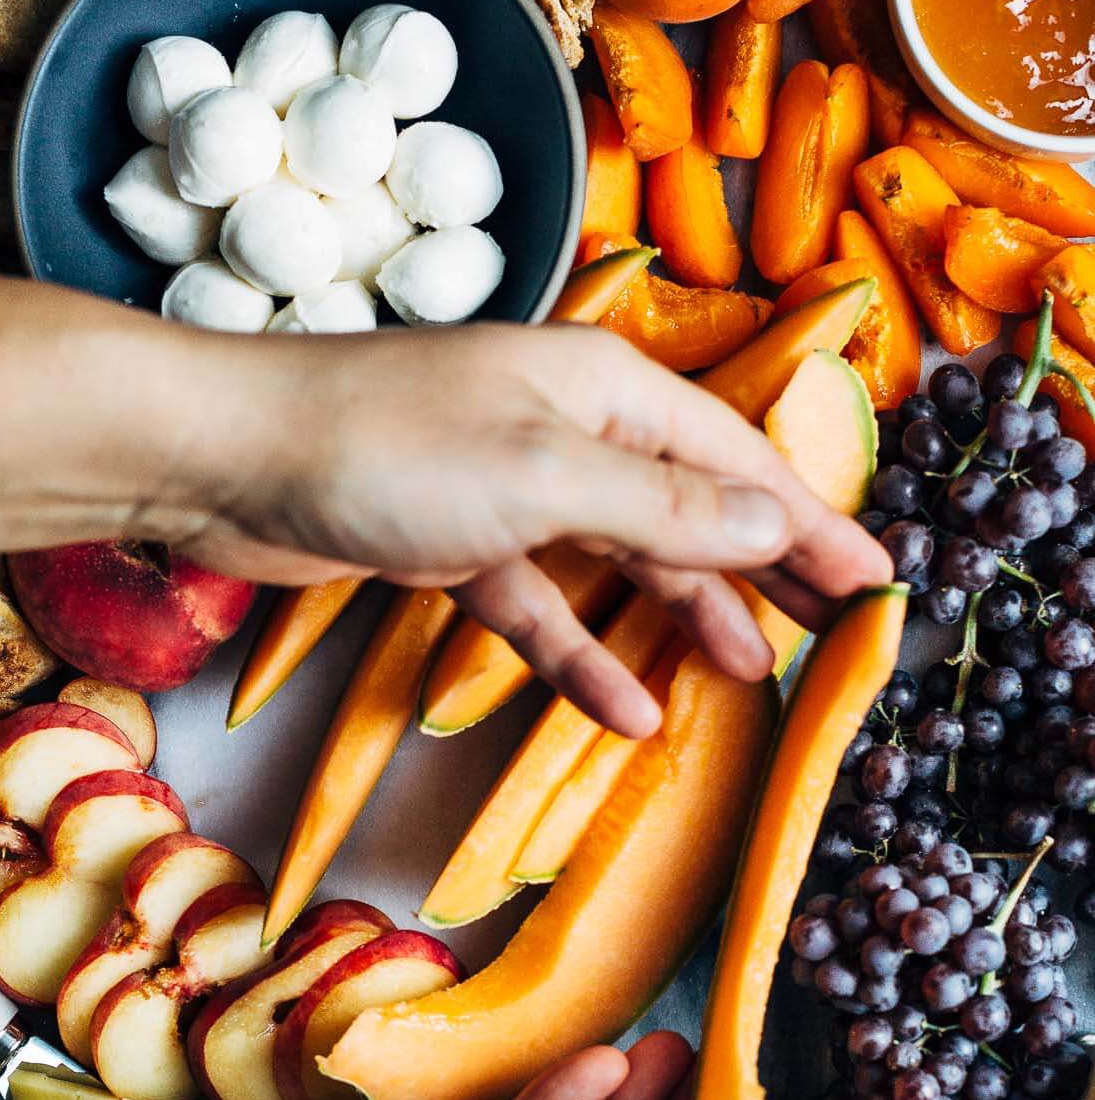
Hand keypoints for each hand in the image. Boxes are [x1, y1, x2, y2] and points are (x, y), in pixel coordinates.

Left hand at [182, 322, 892, 734]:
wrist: (224, 461)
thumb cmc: (384, 445)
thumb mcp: (545, 477)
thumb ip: (667, 509)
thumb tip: (784, 520)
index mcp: (604, 389)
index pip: (737, 460)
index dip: (811, 520)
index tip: (874, 581)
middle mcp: (564, 430)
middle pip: (688, 508)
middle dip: (761, 571)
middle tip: (830, 636)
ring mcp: (506, 489)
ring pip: (619, 561)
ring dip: (680, 617)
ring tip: (745, 677)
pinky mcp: (451, 544)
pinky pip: (538, 605)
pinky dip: (579, 654)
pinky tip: (626, 710)